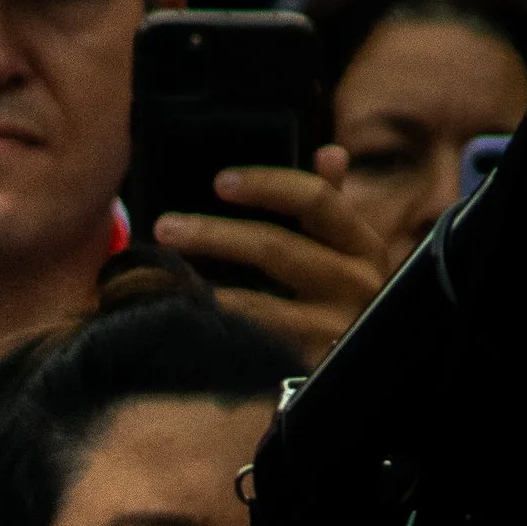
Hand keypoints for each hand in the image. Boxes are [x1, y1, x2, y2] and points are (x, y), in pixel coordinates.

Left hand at [151, 145, 387, 362]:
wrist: (358, 373)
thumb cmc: (343, 301)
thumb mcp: (348, 254)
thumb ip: (332, 207)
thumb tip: (330, 153)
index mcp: (362, 245)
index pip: (315, 199)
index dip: (266, 185)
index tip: (219, 182)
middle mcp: (356, 284)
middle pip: (275, 247)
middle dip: (214, 234)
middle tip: (167, 227)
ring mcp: (334, 329)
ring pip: (257, 303)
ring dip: (204, 287)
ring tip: (164, 275)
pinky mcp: (311, 366)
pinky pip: (251, 343)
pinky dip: (217, 328)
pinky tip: (187, 317)